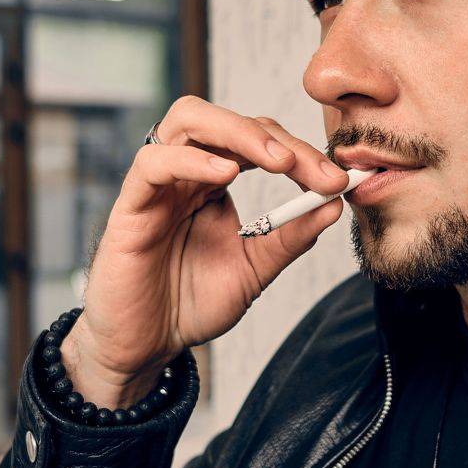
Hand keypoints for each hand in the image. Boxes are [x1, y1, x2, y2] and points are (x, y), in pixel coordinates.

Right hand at [60, 95, 350, 407]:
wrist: (147, 347)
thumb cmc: (190, 305)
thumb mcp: (254, 270)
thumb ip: (289, 237)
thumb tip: (333, 204)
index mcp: (213, 182)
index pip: (258, 142)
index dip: (300, 153)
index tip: (337, 181)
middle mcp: (185, 173)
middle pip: (226, 120)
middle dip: (276, 138)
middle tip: (315, 170)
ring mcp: (157, 185)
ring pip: (187, 120)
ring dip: (238, 132)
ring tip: (278, 161)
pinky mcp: (130, 206)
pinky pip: (152, 163)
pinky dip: (191, 160)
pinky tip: (225, 175)